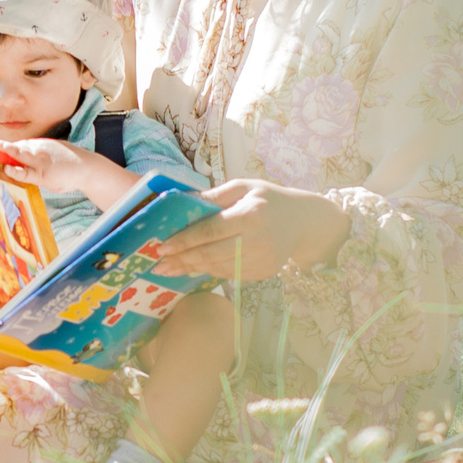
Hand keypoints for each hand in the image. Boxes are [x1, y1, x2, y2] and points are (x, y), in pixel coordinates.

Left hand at [0, 138, 139, 211]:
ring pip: (18, 155)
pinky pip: (26, 173)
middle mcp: (39, 149)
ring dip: (4, 152)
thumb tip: (20, 160)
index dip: (4, 145)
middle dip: (0, 146)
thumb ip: (36, 155)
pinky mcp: (44, 174)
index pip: (19, 145)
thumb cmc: (68, 163)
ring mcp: (41, 161)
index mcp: (40, 145)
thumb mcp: (52, 153)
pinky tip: (8, 169)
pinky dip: (15, 171)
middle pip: (15, 147)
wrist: (86, 168)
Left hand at [155, 178, 350, 282]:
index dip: (184, 240)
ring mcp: (263, 260)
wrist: (305, 222)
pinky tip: (193, 269)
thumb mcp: (244, 187)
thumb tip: (181, 202)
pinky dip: (209, 272)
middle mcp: (258, 240)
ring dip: (192, 269)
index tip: (162, 247)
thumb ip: (214, 196)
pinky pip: (230, 274)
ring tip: (169, 270)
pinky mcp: (264, 272)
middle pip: (211, 254)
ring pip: (219, 268)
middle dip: (182, 260)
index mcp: (251, 215)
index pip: (211, 230)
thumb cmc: (270, 199)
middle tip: (158, 264)